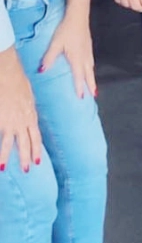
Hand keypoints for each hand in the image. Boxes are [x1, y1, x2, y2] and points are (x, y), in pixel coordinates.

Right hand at [0, 49, 40, 172]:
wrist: (8, 74)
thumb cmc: (17, 80)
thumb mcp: (28, 95)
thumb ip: (28, 107)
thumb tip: (28, 112)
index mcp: (31, 114)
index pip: (36, 135)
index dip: (36, 147)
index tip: (37, 159)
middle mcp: (23, 120)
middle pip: (26, 142)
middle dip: (26, 157)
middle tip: (27, 169)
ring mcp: (11, 121)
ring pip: (11, 143)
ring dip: (9, 157)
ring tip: (7, 168)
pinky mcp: (2, 121)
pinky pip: (1, 138)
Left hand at [40, 8, 95, 99]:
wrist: (78, 15)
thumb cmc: (66, 29)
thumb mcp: (55, 44)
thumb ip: (49, 58)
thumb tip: (41, 71)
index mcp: (77, 58)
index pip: (79, 76)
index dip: (80, 87)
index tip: (81, 97)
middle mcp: (84, 56)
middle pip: (89, 73)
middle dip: (91, 84)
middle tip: (93, 95)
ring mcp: (88, 50)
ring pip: (92, 67)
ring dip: (92, 77)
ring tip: (93, 85)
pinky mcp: (89, 45)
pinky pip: (92, 61)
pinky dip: (91, 68)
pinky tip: (90, 67)